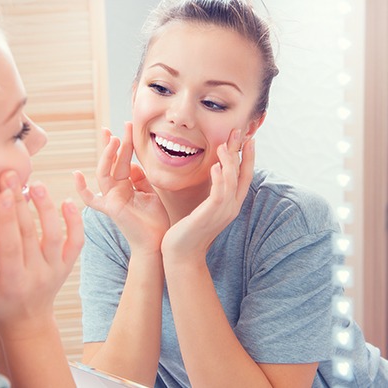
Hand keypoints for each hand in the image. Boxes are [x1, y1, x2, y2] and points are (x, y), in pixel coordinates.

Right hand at [0, 171, 83, 331]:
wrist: (27, 318)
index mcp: (13, 282)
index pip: (11, 246)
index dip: (7, 219)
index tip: (2, 194)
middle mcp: (38, 274)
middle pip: (30, 234)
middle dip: (19, 203)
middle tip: (11, 177)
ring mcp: (56, 269)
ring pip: (55, 235)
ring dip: (47, 208)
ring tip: (37, 185)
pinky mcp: (67, 264)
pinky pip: (76, 242)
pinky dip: (76, 222)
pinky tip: (68, 202)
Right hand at [74, 122, 168, 255]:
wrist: (157, 242)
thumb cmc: (155, 221)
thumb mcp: (150, 193)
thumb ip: (140, 178)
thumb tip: (132, 165)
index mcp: (126, 186)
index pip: (122, 161)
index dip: (124, 144)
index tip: (127, 126)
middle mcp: (116, 190)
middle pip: (112, 162)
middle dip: (115, 144)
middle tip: (118, 127)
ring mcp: (111, 198)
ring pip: (104, 173)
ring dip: (107, 156)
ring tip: (114, 139)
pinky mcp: (110, 208)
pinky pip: (91, 199)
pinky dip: (81, 189)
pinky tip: (76, 175)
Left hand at [161, 129, 254, 262]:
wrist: (181, 254)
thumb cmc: (188, 230)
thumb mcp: (203, 207)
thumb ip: (211, 192)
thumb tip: (212, 173)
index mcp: (230, 204)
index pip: (245, 177)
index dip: (248, 158)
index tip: (248, 139)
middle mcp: (231, 207)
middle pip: (242, 175)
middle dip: (242, 152)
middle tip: (240, 131)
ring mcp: (223, 212)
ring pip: (232, 181)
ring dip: (229, 161)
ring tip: (224, 144)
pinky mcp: (210, 215)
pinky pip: (219, 194)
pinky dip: (219, 178)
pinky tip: (214, 166)